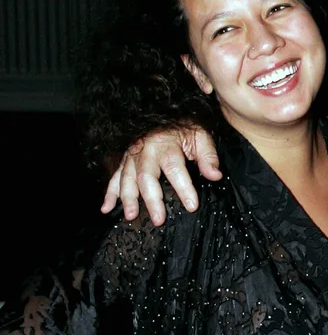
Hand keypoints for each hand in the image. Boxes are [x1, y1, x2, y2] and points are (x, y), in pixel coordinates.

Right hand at [101, 125, 221, 225]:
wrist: (166, 115)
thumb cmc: (186, 129)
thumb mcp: (201, 137)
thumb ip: (208, 157)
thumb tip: (215, 175)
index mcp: (166, 144)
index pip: (175, 169)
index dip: (184, 188)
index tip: (191, 206)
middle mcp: (145, 150)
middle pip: (146, 177)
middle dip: (152, 199)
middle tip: (158, 220)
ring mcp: (132, 155)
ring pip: (126, 178)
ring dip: (128, 198)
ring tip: (131, 216)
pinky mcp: (124, 160)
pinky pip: (114, 176)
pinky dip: (109, 193)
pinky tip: (106, 208)